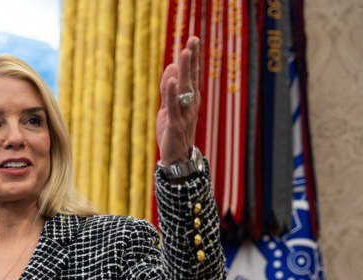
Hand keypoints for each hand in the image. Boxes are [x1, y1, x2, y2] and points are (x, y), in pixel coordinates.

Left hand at [157, 36, 200, 165]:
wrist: (176, 157)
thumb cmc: (173, 131)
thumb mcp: (168, 107)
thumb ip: (168, 89)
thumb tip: (171, 67)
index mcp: (190, 98)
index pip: (192, 74)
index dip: (192, 57)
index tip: (193, 39)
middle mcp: (191, 103)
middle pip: (191, 77)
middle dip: (191, 59)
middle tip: (193, 39)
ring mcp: (185, 113)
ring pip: (185, 88)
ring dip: (185, 70)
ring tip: (185, 53)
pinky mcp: (176, 124)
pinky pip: (174, 106)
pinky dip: (173, 93)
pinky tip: (173, 80)